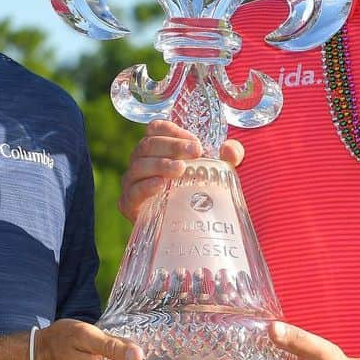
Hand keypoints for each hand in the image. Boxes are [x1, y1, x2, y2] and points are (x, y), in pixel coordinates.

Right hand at [118, 120, 244, 221]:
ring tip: (181, 169)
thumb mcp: (218, 171)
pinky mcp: (128, 204)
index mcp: (157, 148)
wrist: (180, 229)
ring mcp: (132, 182)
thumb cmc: (196, 192)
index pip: (156, 129)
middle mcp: (141, 161)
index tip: (195, 142)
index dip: (173, 131)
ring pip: (139, 165)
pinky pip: (133, 191)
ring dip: (161, 164)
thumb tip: (230, 150)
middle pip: (148, 144)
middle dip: (173, 146)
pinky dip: (146, 186)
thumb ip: (229, 157)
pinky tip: (161, 185)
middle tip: (195, 152)